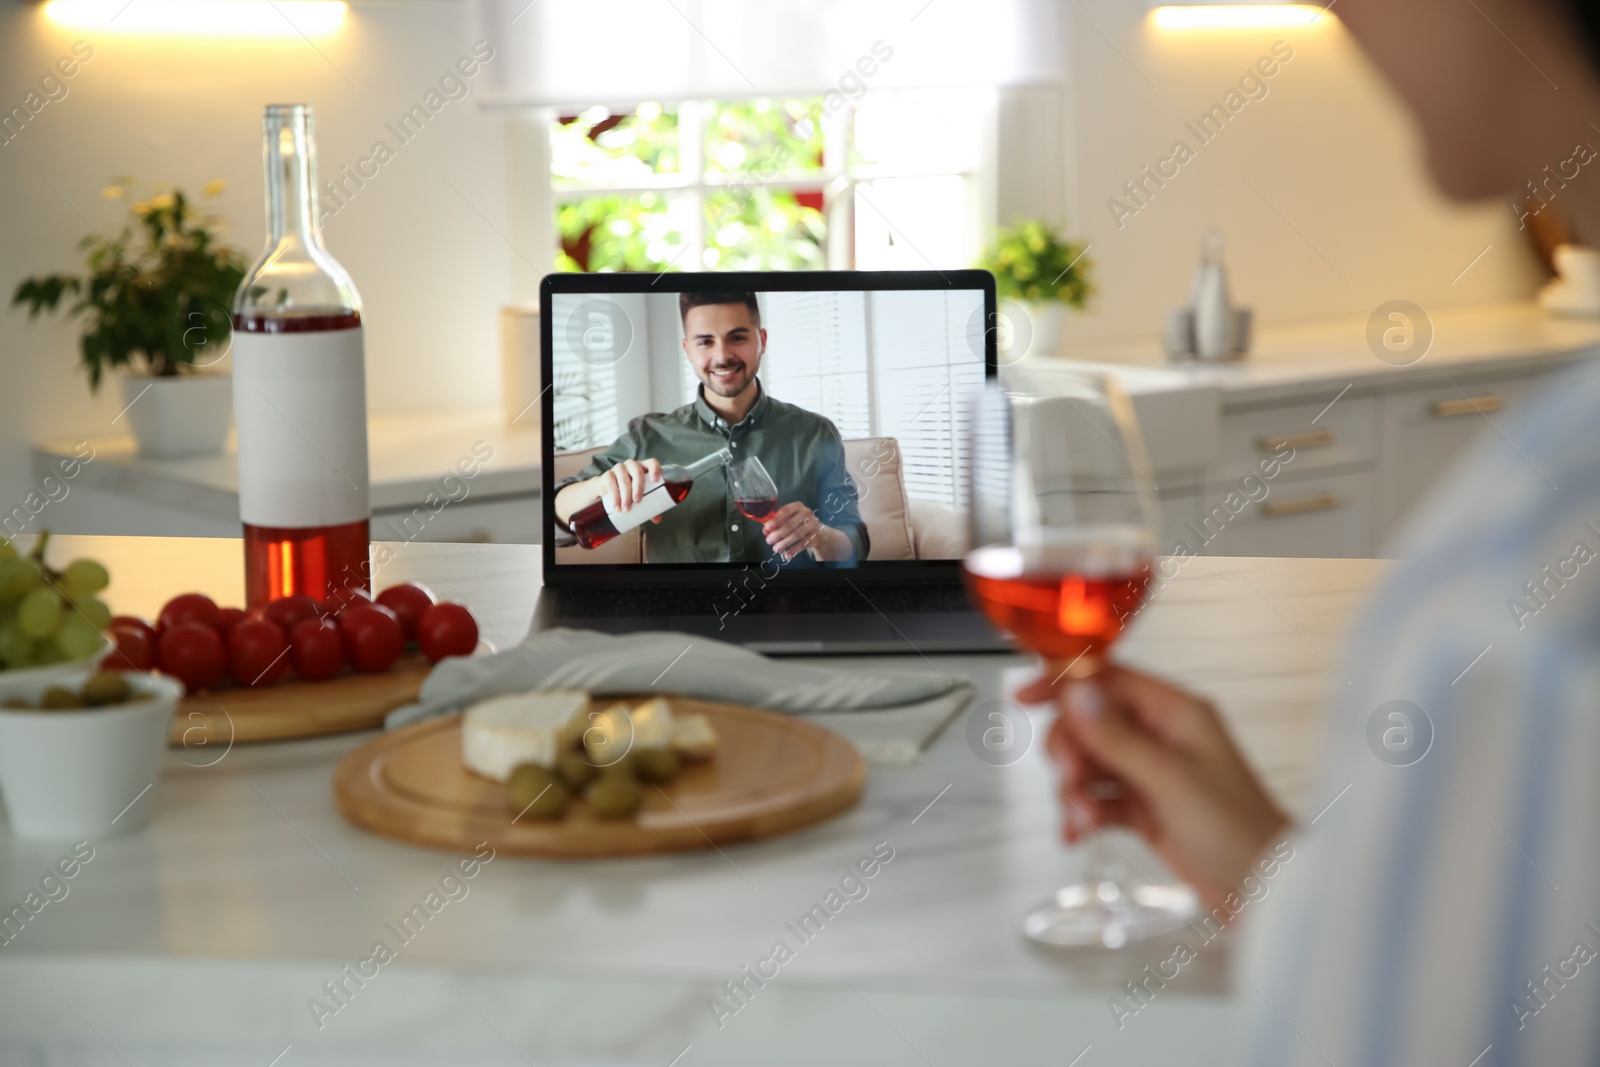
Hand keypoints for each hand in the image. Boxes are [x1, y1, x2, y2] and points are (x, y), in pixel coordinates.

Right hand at [592, 459, 664, 521]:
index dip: (655, 469)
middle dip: (638, 487)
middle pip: (637, 472)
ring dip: (626, 495)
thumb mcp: (638, 497)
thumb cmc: (627, 492)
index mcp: (643, 468)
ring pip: (624, 479)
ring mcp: (619, 469)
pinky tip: (616, 506)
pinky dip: (614, 497)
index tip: (655, 480)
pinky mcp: (608, 475)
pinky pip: (611, 483)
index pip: (652, 463)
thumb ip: (649, 507)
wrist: (605, 491)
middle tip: (637, 501)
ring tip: (627, 509)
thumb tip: (657, 519)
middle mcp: (632, 465)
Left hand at [763, 501, 821, 559]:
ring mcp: (813, 524)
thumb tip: (766, 531)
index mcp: (797, 506)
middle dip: (778, 533)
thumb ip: (775, 524)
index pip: (785, 511)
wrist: (816, 530)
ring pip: (797, 534)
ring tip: (776, 549)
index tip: (767, 527)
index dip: (776, 519)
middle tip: (769, 541)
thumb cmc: (797, 523)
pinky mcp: (816, 535)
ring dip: (785, 542)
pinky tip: (787, 554)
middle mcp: (806, 512)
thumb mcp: (786, 520)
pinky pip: (804, 543)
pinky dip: (795, 549)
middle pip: (791, 523)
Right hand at [1016, 665, 1290, 908]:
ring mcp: (1151, 772)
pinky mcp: (1144, 806)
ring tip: (1082, 818)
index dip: (1064, 684)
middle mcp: (1161, 736)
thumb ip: (1117, 736)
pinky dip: (1083, 813)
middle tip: (1070, 778)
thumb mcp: (1169, 779)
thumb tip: (1077, 692)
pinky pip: (1097, 797)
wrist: (1263, 890)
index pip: (1107, 678)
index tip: (1026, 697)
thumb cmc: (1237, 831)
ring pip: (1089, 762)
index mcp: (1175, 713)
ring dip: (1074, 789)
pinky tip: (1078, 832)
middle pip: (1088, 722)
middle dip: (1069, 750)